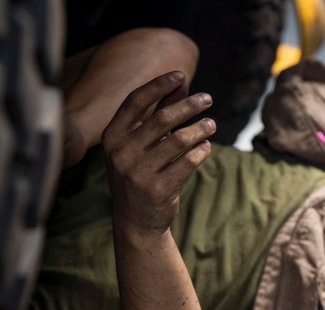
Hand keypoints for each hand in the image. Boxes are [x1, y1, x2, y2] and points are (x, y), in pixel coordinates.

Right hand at [102, 71, 215, 234]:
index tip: (181, 74)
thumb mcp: (142, 142)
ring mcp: (138, 172)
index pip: (135, 101)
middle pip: (161, 118)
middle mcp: (121, 152)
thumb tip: (181, 82)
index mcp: (112, 136)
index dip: (158, 85)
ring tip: (212, 124)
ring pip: (179, 141)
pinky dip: (201, 151)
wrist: (136, 220)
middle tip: (208, 98)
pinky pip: (188, 162)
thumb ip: (159, 112)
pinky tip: (206, 146)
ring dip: (200, 129)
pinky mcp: (158, 189)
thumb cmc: (141, 172)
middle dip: (189, 105)